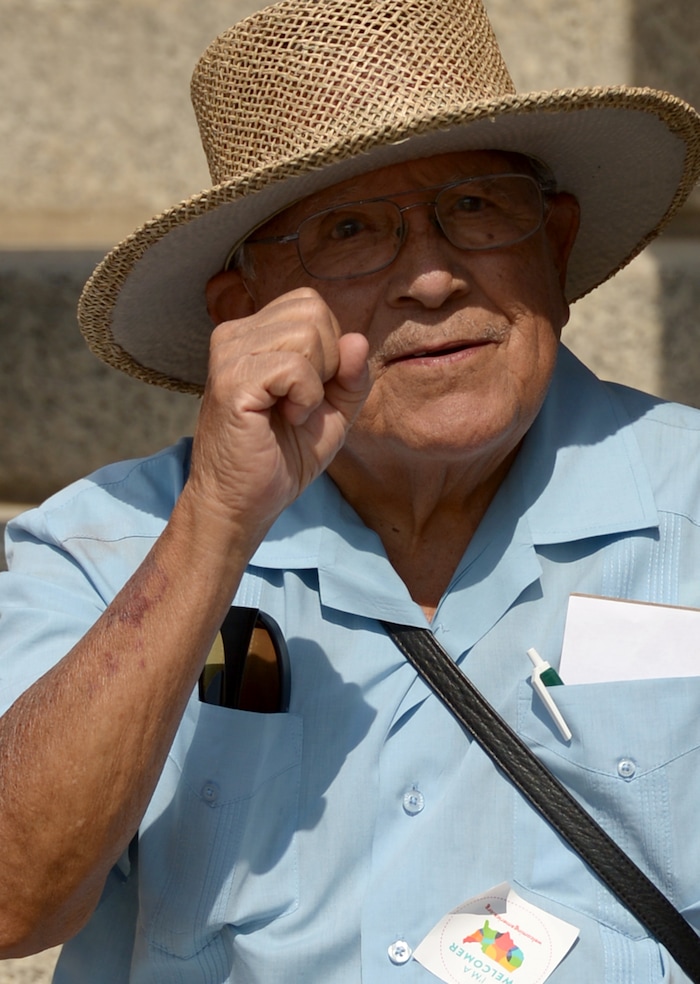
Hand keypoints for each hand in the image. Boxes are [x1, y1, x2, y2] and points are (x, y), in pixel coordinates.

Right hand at [186, 287, 370, 540]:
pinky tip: (284, 419)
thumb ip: (351, 375)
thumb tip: (357, 340)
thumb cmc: (281, 458)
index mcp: (253, 334)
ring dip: (315, 384)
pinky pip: (296, 367)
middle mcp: (235, 335)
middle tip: (300, 403)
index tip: (308, 392)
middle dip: (327, 362)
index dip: (329, 349)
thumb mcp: (332, 412)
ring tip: (290, 413)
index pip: (311, 304)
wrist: (242, 503)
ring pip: (307, 333)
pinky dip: (306, 399)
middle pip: (313, 310)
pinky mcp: (233, 380)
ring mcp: (229, 354)